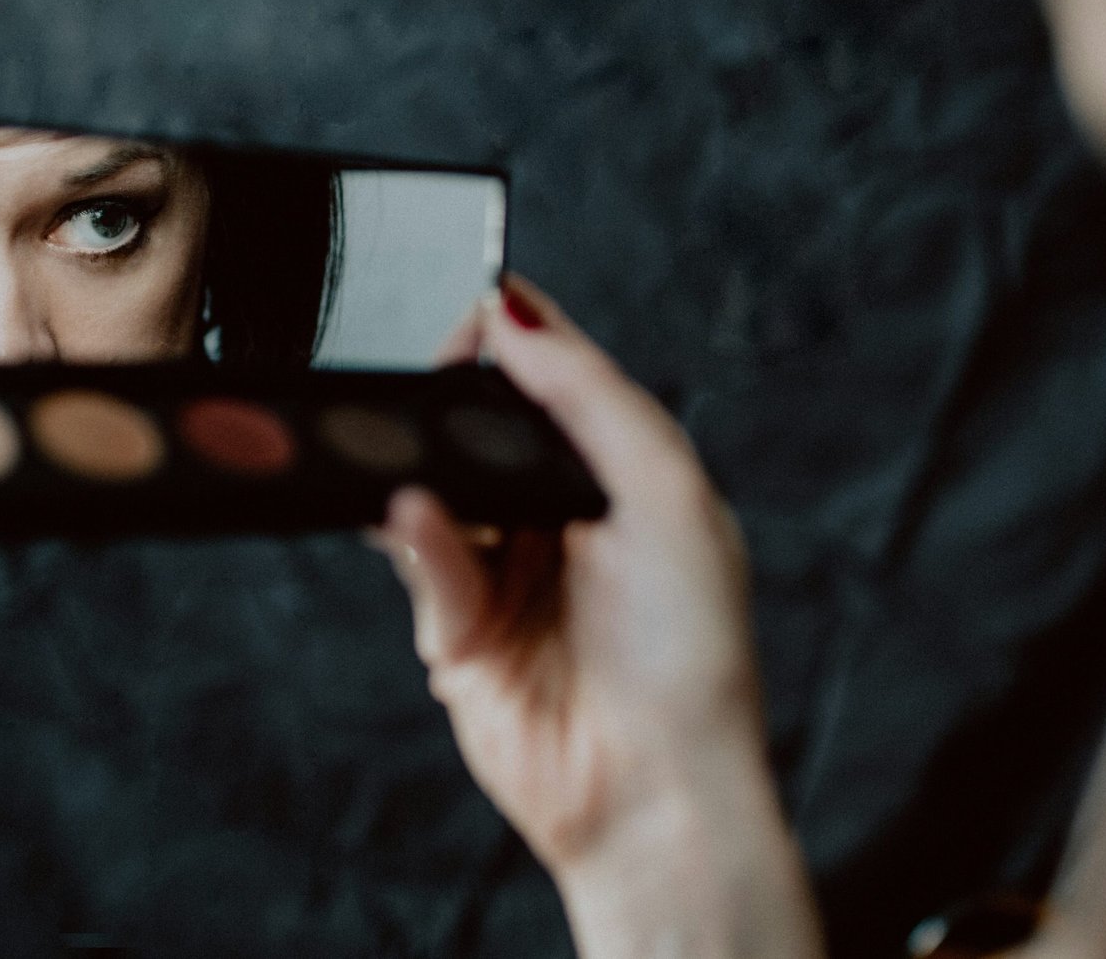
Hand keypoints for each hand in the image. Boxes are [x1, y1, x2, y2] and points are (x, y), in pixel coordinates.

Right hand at [371, 276, 822, 958]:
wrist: (654, 792)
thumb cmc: (689, 655)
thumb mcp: (665, 492)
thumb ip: (591, 394)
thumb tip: (514, 315)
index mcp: (627, 478)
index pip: (560, 380)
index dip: (517, 339)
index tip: (477, 313)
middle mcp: (563, 520)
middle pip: (486, 429)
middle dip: (456, 404)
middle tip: (433, 385)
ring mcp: (507, 573)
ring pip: (440, 488)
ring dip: (428, 469)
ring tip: (418, 453)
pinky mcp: (459, 630)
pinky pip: (423, 561)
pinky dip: (417, 537)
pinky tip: (416, 517)